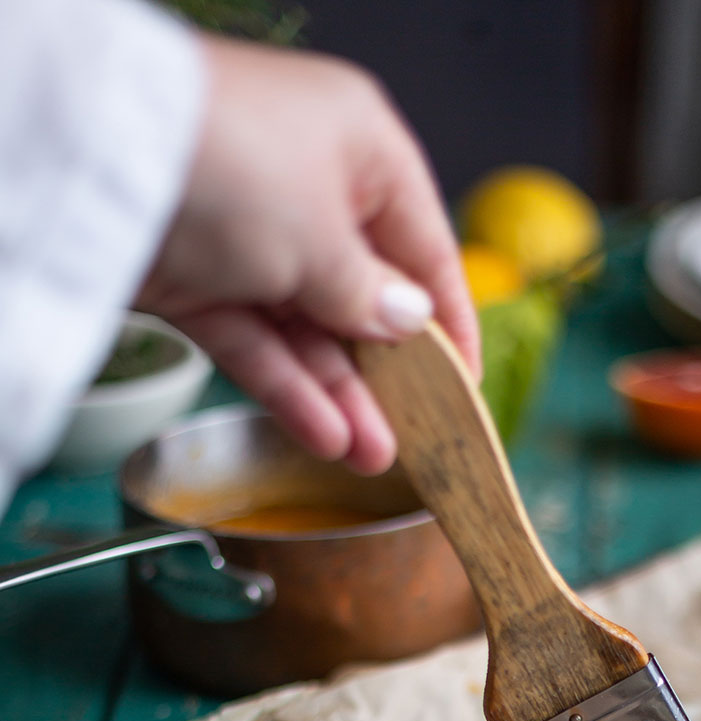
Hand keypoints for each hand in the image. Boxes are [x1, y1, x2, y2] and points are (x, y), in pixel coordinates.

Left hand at [138, 36, 478, 474]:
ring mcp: (249, 235)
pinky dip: (289, 388)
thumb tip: (410, 323)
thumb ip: (372, 296)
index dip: (448, 320)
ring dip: (343, 395)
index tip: (465, 389)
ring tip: (374, 457)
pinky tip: (324, 435)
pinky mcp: (197, 279)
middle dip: (390, 373)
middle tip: (417, 439)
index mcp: (360, 149)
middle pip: (364, 296)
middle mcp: (308, 186)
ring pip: (309, 330)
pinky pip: (258, 342)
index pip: (424, 245)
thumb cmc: (235, 166)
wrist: (101, 157)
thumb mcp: (328, 240)